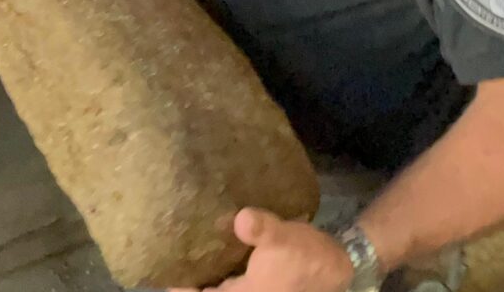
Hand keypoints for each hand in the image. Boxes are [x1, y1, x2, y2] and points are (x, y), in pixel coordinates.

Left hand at [169, 208, 354, 291]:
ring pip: (217, 286)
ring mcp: (250, 291)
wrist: (341, 266)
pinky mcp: (256, 284)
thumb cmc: (308, 256)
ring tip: (181, 251)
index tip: (162, 273)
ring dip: (203, 276)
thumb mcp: (285, 238)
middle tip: (167, 256)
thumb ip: (262, 230)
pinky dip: (216, 270)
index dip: (180, 289)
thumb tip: (242, 219)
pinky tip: (207, 250)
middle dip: (189, 281)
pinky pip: (227, 281)